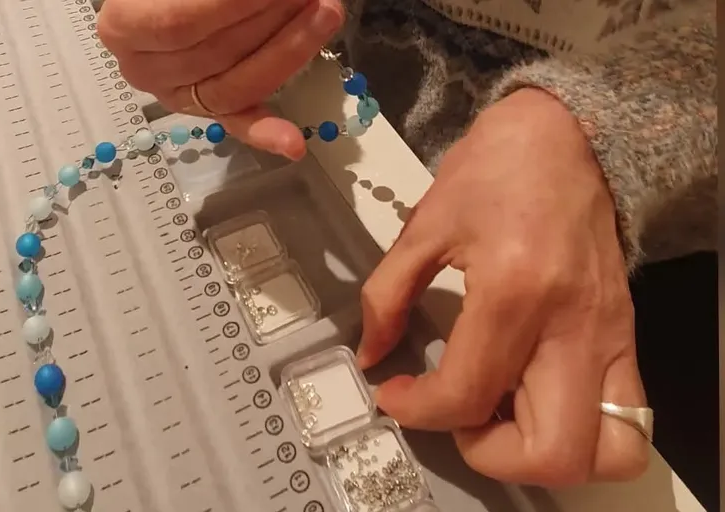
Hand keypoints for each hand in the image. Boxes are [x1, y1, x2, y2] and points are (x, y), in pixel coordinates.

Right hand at [97, 0, 344, 159]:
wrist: (170, 1)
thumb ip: (207, 0)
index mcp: (125, 28)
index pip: (180, 24)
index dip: (231, 7)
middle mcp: (144, 71)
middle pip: (216, 54)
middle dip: (270, 19)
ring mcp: (179, 96)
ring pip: (236, 86)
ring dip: (289, 51)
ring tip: (324, 12)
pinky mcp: (210, 109)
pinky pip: (238, 122)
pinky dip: (267, 132)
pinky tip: (293, 144)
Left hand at [357, 88, 649, 486]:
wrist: (567, 135)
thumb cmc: (494, 169)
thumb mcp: (425, 225)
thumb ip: (386, 295)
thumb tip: (372, 354)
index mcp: (512, 289)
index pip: (467, 394)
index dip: (417, 410)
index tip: (394, 393)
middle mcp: (572, 324)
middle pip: (553, 450)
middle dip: (490, 453)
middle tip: (456, 415)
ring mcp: (609, 335)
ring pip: (608, 451)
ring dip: (543, 453)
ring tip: (497, 413)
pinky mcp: (626, 335)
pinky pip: (625, 417)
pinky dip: (578, 431)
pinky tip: (528, 395)